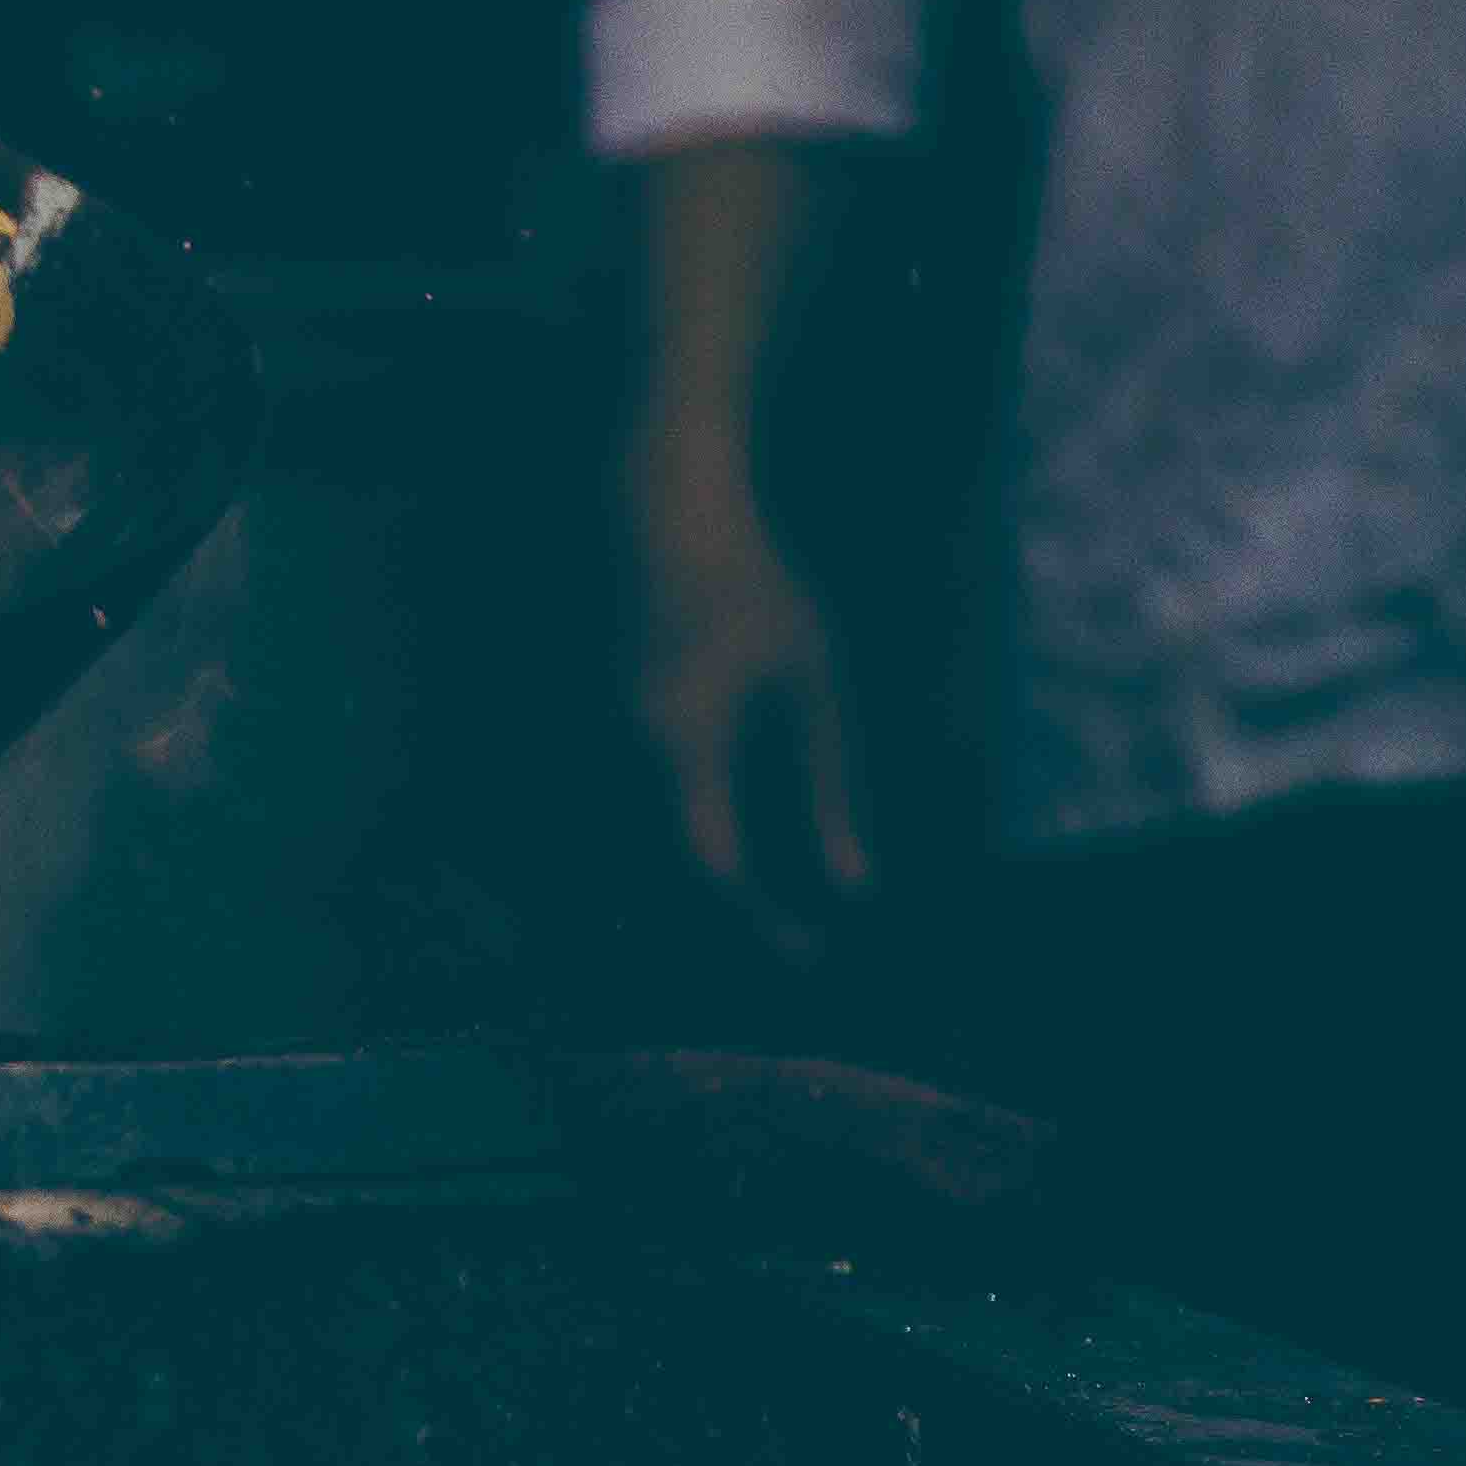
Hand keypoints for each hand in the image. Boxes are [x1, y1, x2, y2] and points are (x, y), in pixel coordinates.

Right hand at [626, 432, 872, 961]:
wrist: (667, 508)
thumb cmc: (755, 587)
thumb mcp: (814, 683)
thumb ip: (830, 785)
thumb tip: (853, 883)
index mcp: (683, 743)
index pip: (715, 863)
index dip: (759, 917)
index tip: (807, 956)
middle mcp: (631, 748)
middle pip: (673, 860)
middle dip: (735, 908)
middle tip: (798, 945)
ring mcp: (612, 730)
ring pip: (654, 830)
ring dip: (710, 871)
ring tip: (769, 904)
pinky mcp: (614, 713)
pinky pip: (645, 795)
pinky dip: (692, 828)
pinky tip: (735, 834)